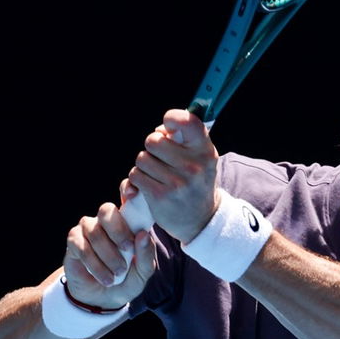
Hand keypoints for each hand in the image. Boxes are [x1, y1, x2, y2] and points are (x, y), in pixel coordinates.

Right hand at [63, 180, 155, 309]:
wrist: (103, 299)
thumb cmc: (127, 280)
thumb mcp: (143, 273)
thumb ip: (146, 255)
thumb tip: (144, 235)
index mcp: (127, 221)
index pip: (125, 194)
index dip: (127, 188)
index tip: (132, 195)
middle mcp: (106, 221)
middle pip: (106, 210)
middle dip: (118, 230)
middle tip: (127, 249)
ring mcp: (88, 229)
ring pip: (95, 231)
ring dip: (108, 255)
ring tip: (117, 274)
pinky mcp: (73, 242)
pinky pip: (81, 246)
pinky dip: (95, 264)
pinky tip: (105, 278)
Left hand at [129, 109, 220, 241]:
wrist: (200, 219)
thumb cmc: (195, 181)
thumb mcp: (201, 157)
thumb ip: (185, 138)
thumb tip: (160, 129)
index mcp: (205, 151)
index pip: (186, 121)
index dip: (172, 119)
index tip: (168, 128)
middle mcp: (193, 165)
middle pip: (153, 140)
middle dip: (152, 147)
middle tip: (161, 158)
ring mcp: (176, 182)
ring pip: (142, 159)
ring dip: (144, 165)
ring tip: (157, 174)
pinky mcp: (160, 195)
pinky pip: (135, 176)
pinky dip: (138, 180)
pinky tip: (151, 185)